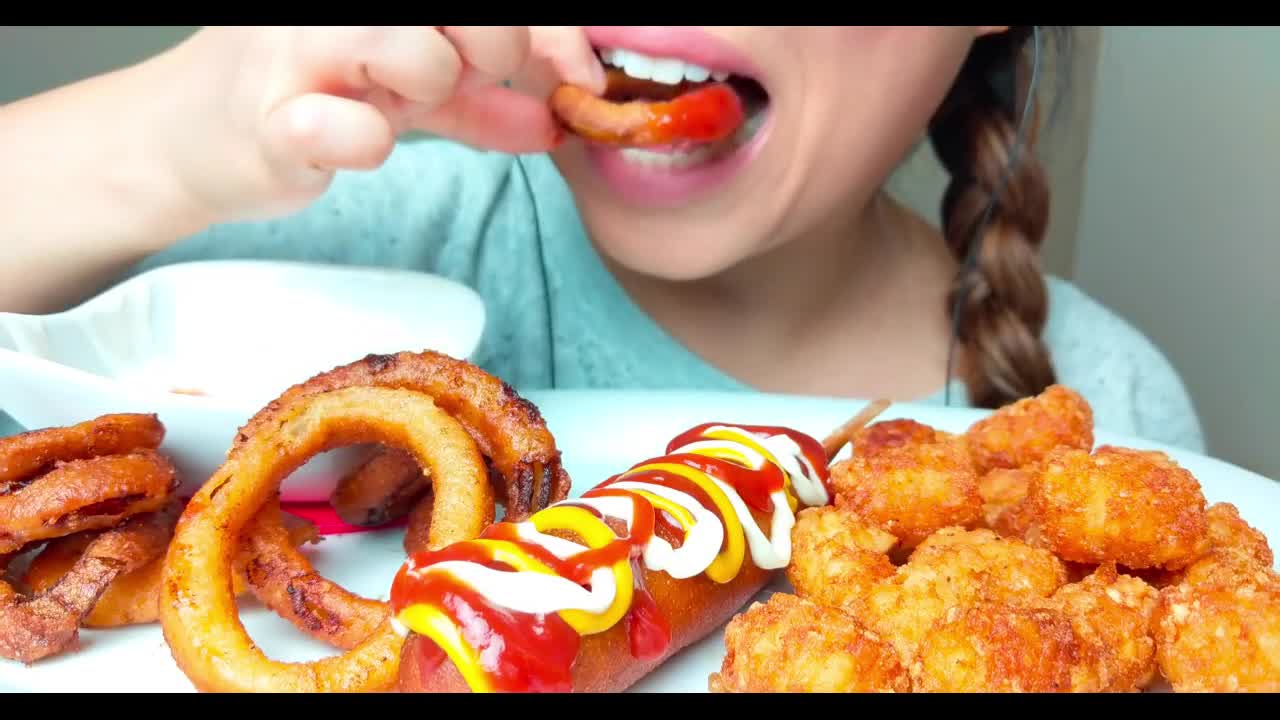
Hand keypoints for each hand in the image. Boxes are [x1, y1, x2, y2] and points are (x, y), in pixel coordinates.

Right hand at [156, 26, 603, 222]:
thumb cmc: (303, 96)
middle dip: (495, 49)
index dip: (549, 35)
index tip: (573, 80)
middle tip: (472, 79)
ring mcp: (291, 49)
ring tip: (392, 104)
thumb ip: (481, 100)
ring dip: (432, 88)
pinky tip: (351, 142)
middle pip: (468, 10)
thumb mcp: (406, 90)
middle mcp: (329, 4)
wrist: (192, 140)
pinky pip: (348, 130)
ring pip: (417, 52)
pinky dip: (365, 142)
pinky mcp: (265, 118)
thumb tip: (558, 117)